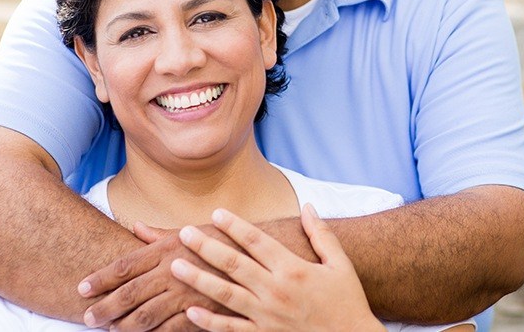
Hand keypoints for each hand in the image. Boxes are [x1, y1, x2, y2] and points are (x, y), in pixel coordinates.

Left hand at [78, 226, 232, 330]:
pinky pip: (173, 330)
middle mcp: (173, 271)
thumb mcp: (188, 232)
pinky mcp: (202, 313)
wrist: (259, 254)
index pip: (126, 265)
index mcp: (167, 249)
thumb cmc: (221, 239)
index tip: (82, 287)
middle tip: (87, 316)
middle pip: (130, 293)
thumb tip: (135, 227)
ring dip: (125, 325)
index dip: (101, 278)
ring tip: (110, 330)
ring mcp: (187, 294)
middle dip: (105, 306)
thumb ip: (158, 235)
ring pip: (147, 316)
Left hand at [171, 204, 386, 331]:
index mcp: (293, 270)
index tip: (216, 212)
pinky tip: (190, 311)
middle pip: (234, 265)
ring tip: (175, 266)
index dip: (235, 226)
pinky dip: (209, 322)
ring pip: (225, 296)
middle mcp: (276, 292)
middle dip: (206, 247)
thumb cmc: (348, 303)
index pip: (257, 242)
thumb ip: (322, 234)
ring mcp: (267, 318)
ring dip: (198, 279)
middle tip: (184, 232)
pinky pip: (232, 331)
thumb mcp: (340, 265)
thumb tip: (308, 205)